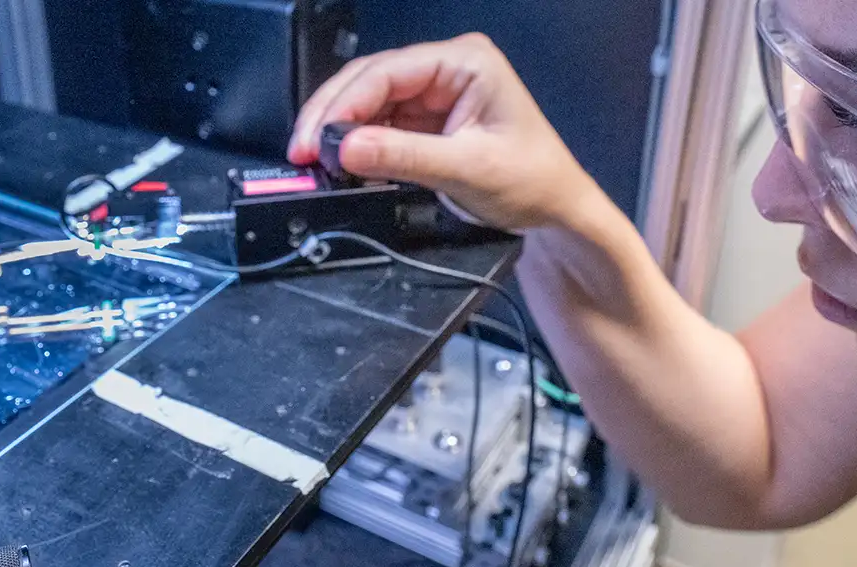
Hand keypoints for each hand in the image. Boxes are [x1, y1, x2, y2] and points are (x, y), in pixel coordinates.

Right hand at [288, 33, 605, 231]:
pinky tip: (340, 165)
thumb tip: (347, 147)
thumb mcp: (467, 169)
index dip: (345, 102)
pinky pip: (377, 127)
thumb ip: (404, 157)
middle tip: (301, 151)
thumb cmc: (535, 182)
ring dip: (338, 132)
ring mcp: (433, 95)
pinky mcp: (424, 123)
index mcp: (466, 62)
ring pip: (367, 104)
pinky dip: (355, 147)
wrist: (555, 214)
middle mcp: (446, 70)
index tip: (316, 136)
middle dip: (332, 116)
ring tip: (314, 162)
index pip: (388, 71)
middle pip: (369, 81)